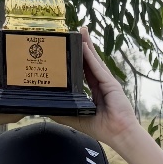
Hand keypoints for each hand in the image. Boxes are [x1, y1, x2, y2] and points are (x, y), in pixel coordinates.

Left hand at [59, 29, 142, 151]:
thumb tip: (44, 107)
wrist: (118, 133)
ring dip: (87, 45)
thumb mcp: (75, 119)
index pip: (83, 71)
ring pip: (94, 59)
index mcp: (94, 91)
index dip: (76, 59)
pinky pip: (97, 67)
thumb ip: (62, 112)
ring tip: (80, 31)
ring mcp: (106, 81)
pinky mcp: (110, 83)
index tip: (68, 48)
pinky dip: (90, 56)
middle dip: (82, 46)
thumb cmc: (101, 128)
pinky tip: (83, 46)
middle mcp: (100, 83)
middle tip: (73, 32)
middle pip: (89, 60)